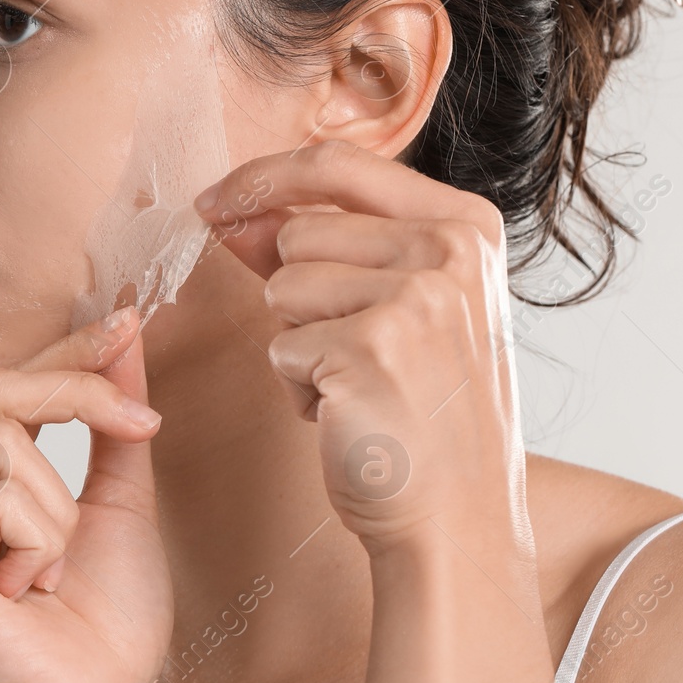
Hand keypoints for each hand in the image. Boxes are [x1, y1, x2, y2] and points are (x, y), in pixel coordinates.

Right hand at [0, 308, 174, 682]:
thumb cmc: (107, 620)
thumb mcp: (122, 498)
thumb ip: (111, 420)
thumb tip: (122, 337)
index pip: (6, 387)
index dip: (66, 351)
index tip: (128, 319)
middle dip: (78, 393)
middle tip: (139, 428)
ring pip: (2, 444)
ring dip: (60, 508)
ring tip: (55, 568)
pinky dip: (40, 541)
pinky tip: (30, 590)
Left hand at [194, 139, 527, 554]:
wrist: (457, 519)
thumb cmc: (425, 415)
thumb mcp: (396, 309)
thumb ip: (323, 248)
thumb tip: (236, 209)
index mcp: (467, 225)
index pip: (339, 163)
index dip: (263, 178)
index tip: (215, 203)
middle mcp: (450, 250)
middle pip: (299, 230)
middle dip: (295, 294)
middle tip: (355, 354)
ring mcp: (416, 297)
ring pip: (282, 288)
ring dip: (297, 343)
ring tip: (358, 386)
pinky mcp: (371, 349)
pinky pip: (281, 348)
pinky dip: (299, 390)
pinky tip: (350, 416)